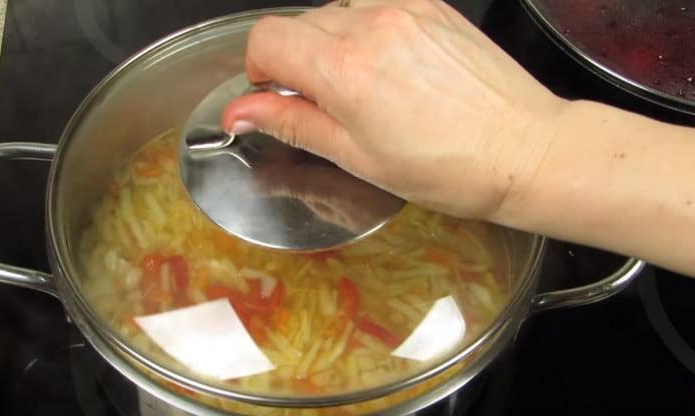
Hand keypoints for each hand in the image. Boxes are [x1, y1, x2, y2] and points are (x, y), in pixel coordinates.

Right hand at [221, 0, 565, 219]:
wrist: (523, 149)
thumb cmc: (446, 167)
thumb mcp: (357, 157)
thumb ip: (293, 123)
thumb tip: (241, 112)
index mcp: (344, 69)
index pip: (266, 38)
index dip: (260, 70)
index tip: (278, 96)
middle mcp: (370, 24)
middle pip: (296, 23)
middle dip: (296, 62)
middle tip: (327, 105)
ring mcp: (403, 7)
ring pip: (333, 11)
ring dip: (330, 44)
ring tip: (365, 88)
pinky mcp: (429, 4)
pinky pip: (372, 4)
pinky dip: (364, 29)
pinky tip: (390, 66)